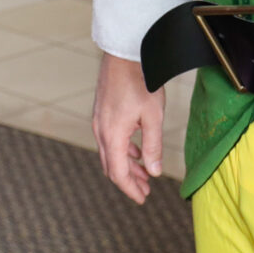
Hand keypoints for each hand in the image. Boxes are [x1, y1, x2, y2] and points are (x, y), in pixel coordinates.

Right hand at [92, 53, 165, 204]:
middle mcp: (101, 131)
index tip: (142, 199)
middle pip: (112, 166)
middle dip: (128, 181)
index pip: (118, 173)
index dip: (130, 189)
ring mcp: (99, 121)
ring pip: (110, 153)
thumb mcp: (153, 116)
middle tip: (144, 191)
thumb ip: (153, 146)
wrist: (124, 53)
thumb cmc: (141, 81)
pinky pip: (110, 140)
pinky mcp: (102, 112)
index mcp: (113, 135)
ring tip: (143, 174)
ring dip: (126, 166)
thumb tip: (153, 171)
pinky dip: (123, 150)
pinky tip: (136, 151)